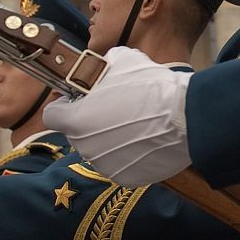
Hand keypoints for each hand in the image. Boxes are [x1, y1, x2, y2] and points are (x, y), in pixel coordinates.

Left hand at [42, 46, 190, 185]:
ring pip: (99, 150)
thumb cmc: (151, 87)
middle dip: (90, 121)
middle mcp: (85, 148)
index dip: (65, 105)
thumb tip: (98, 70)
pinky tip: (146, 140)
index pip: (53, 115)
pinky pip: (120, 163)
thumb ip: (99, 69)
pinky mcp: (127, 178)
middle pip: (77, 133)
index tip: (80, 99)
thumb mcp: (121, 61)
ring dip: (109, 138)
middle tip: (115, 108)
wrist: (186, 117)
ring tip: (136, 124)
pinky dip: (128, 154)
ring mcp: (106, 166)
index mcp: (75, 120)